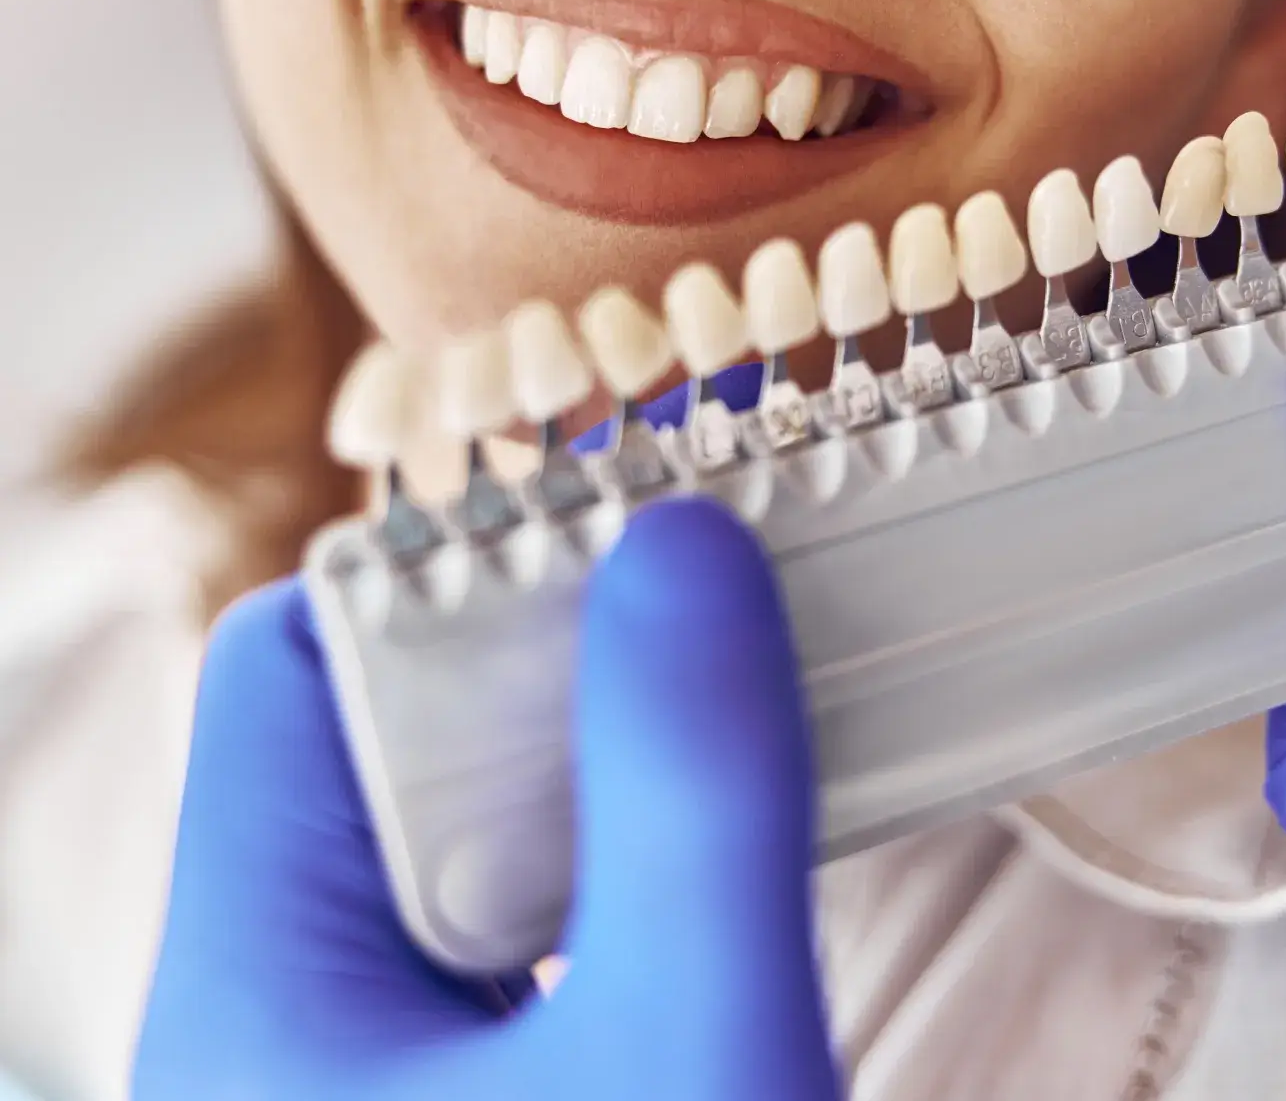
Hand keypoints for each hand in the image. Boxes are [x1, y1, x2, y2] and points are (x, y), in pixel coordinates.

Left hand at [135, 498, 840, 1099]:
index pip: (294, 660)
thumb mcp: (694, 1057)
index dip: (449, 562)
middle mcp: (289, 1014)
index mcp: (261, 985)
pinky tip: (722, 850)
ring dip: (602, 750)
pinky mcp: (465, 1096)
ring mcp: (374, 1064)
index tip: (627, 525)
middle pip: (391, 729)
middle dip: (556, 647)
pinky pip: (526, 915)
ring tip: (739, 697)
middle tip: (717, 592)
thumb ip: (691, 802)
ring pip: (467, 823)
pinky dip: (623, 851)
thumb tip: (684, 549)